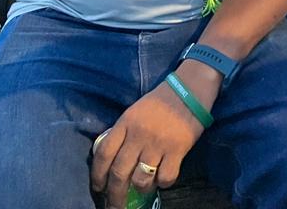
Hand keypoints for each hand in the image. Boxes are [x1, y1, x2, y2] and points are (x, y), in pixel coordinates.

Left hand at [90, 61, 219, 206]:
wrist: (189, 88)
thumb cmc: (160, 101)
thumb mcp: (135, 112)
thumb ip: (123, 133)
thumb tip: (110, 160)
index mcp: (125, 122)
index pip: (103, 154)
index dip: (97, 176)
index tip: (98, 188)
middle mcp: (138, 135)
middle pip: (119, 173)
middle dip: (114, 195)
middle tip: (115, 205)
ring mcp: (158, 143)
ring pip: (140, 180)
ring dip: (139, 189)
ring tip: (142, 189)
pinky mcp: (177, 149)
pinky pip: (165, 178)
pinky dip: (162, 183)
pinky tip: (163, 178)